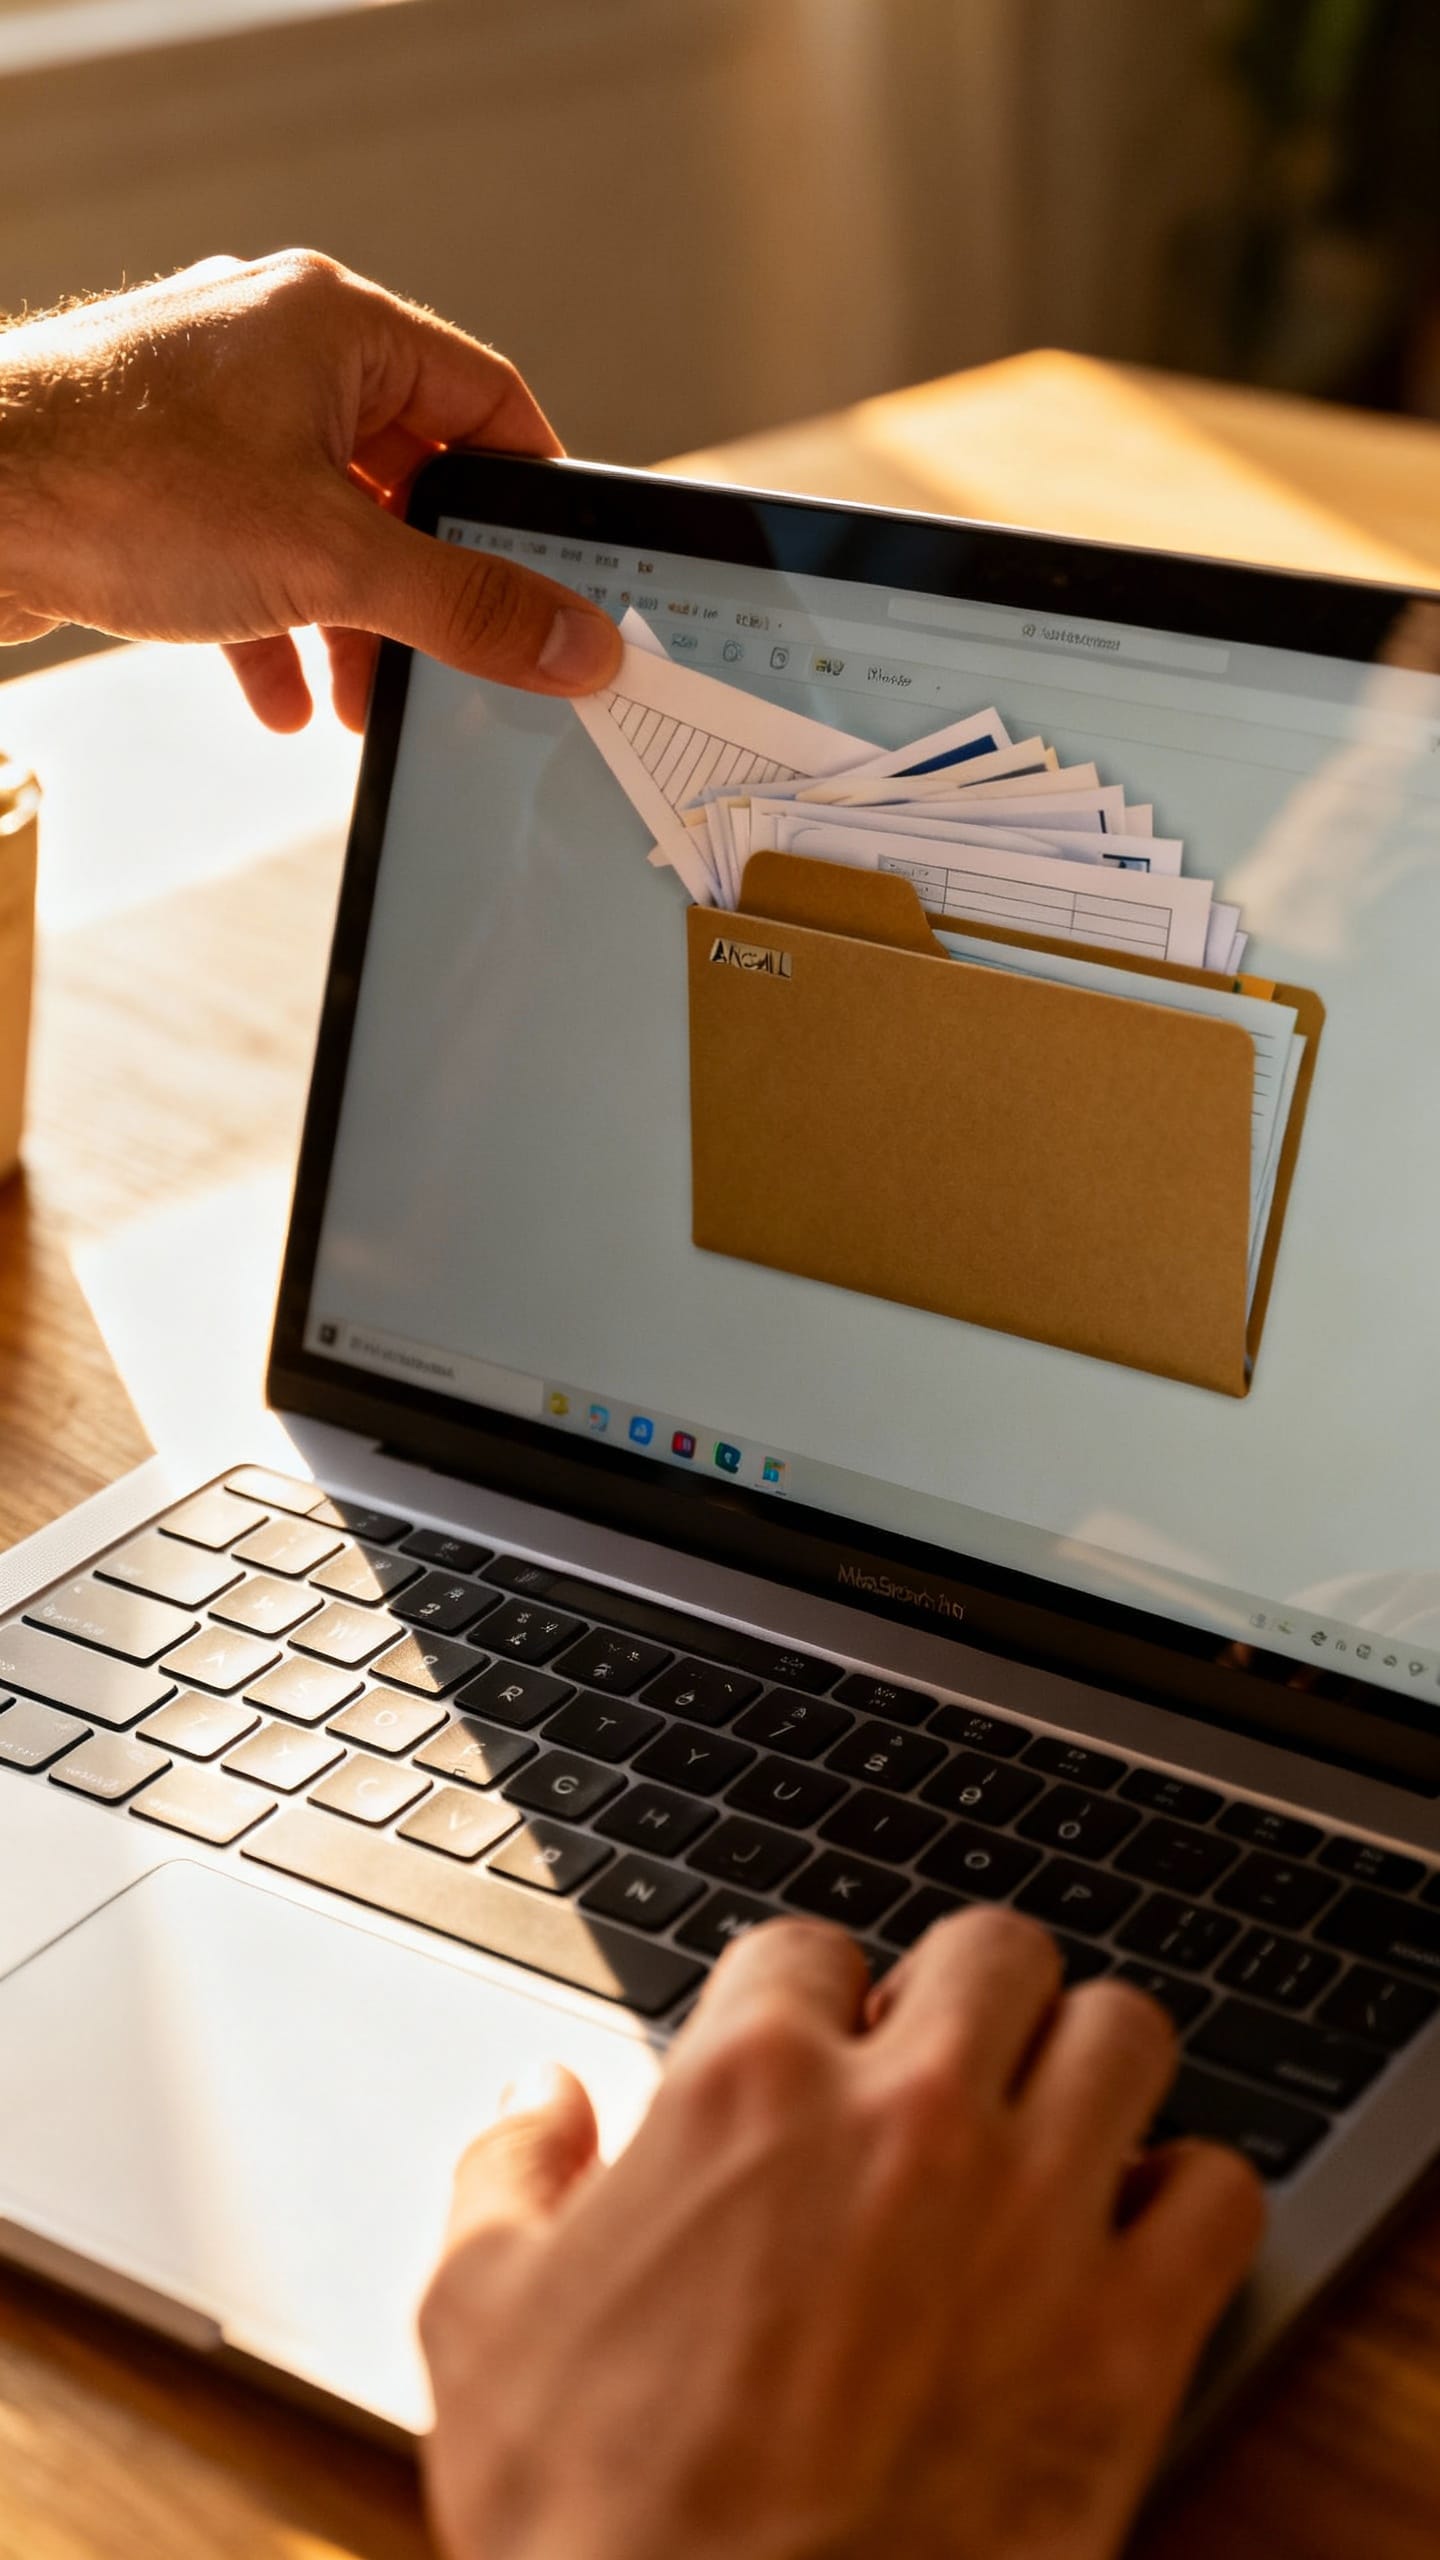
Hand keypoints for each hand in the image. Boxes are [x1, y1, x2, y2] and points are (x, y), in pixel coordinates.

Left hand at [0, 250, 621, 729]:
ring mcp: (209, 409)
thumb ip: (465, 607)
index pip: (486, 398)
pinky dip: (274, 624)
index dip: (531, 496)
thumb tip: (573, 643)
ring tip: (364, 700)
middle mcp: (274, 349)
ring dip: (352, 620)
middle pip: (405, 472)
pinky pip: (249, 548)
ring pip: (324, 521)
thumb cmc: (118, 484)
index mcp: (335, 324)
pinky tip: (281, 700)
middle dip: (428, 584)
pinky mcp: (155, 471)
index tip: (557, 578)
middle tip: (459, 661)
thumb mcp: (328, 562)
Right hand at [420, 1910, 1263, 2559]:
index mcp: (748, 2092)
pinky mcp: (1125, 2340)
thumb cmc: (598, 2522)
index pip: (808, 1946)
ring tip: (1049, 2127)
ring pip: (1123, 2033)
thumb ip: (510, 2171)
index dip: (803, 2000)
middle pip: (992, 1951)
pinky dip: (1185, 2201)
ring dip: (1087, 2068)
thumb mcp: (480, 2321)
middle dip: (964, 1996)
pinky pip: (1216, 2194)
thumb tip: (539, 2094)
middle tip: (941, 2067)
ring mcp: (1030, 2219)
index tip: (810, 2052)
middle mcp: (905, 2121)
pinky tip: (1128, 2240)